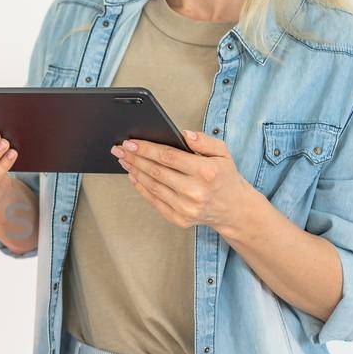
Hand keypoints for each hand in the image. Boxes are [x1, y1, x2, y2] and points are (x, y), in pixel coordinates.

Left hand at [110, 129, 258, 235]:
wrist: (232, 208)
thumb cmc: (224, 177)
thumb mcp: (222, 153)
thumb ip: (204, 141)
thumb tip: (184, 134)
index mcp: (206, 172)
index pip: (169, 157)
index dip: (146, 149)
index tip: (130, 142)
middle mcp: (195, 192)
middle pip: (156, 171)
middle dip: (135, 158)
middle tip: (120, 149)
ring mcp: (186, 208)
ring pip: (152, 186)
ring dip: (135, 171)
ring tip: (125, 160)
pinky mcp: (179, 219)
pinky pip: (154, 201)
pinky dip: (141, 187)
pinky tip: (134, 176)